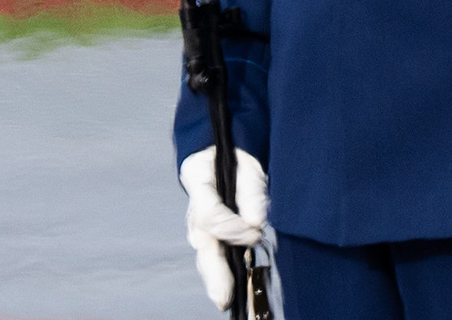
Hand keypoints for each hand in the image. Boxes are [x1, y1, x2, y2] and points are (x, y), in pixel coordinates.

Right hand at [180, 147, 269, 309]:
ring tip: (224, 299)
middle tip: (224, 296)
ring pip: (205, 252)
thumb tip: (254, 223)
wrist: (225, 152)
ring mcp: (198, 222)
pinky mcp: (208, 234)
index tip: (256, 233)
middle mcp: (195, 206)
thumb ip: (250, 191)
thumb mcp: (247, 163)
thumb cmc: (237, 156)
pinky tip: (228, 293)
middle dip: (215, 270)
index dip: (233, 227)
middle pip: (203, 240)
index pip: (210, 213)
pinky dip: (220, 275)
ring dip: (215, 277)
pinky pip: (212, 256)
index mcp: (198, 178)